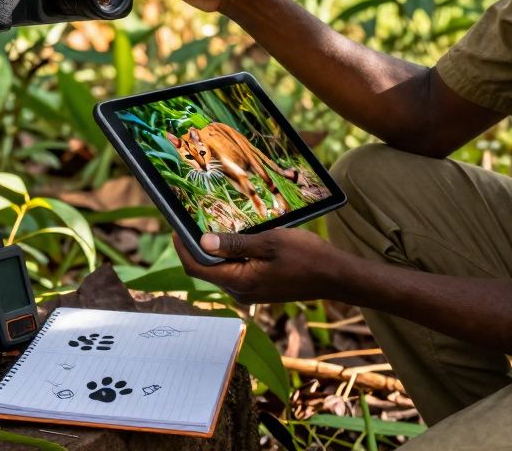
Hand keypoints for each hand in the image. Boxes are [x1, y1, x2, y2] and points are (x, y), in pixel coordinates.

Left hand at [172, 228, 353, 303]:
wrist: (335, 276)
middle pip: (206, 270)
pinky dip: (230, 255)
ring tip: (213, 224)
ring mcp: (250, 292)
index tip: (175, 226)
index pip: (196, 268)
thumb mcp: (269, 242)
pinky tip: (236, 237)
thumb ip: (235, 244)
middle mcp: (240, 292)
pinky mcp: (260, 287)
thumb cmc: (306, 257)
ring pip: (221, 270)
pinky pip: (236, 271)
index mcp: (239, 283)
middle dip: (196, 247)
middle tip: (193, 220)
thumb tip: (202, 242)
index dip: (181, 248)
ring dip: (214, 250)